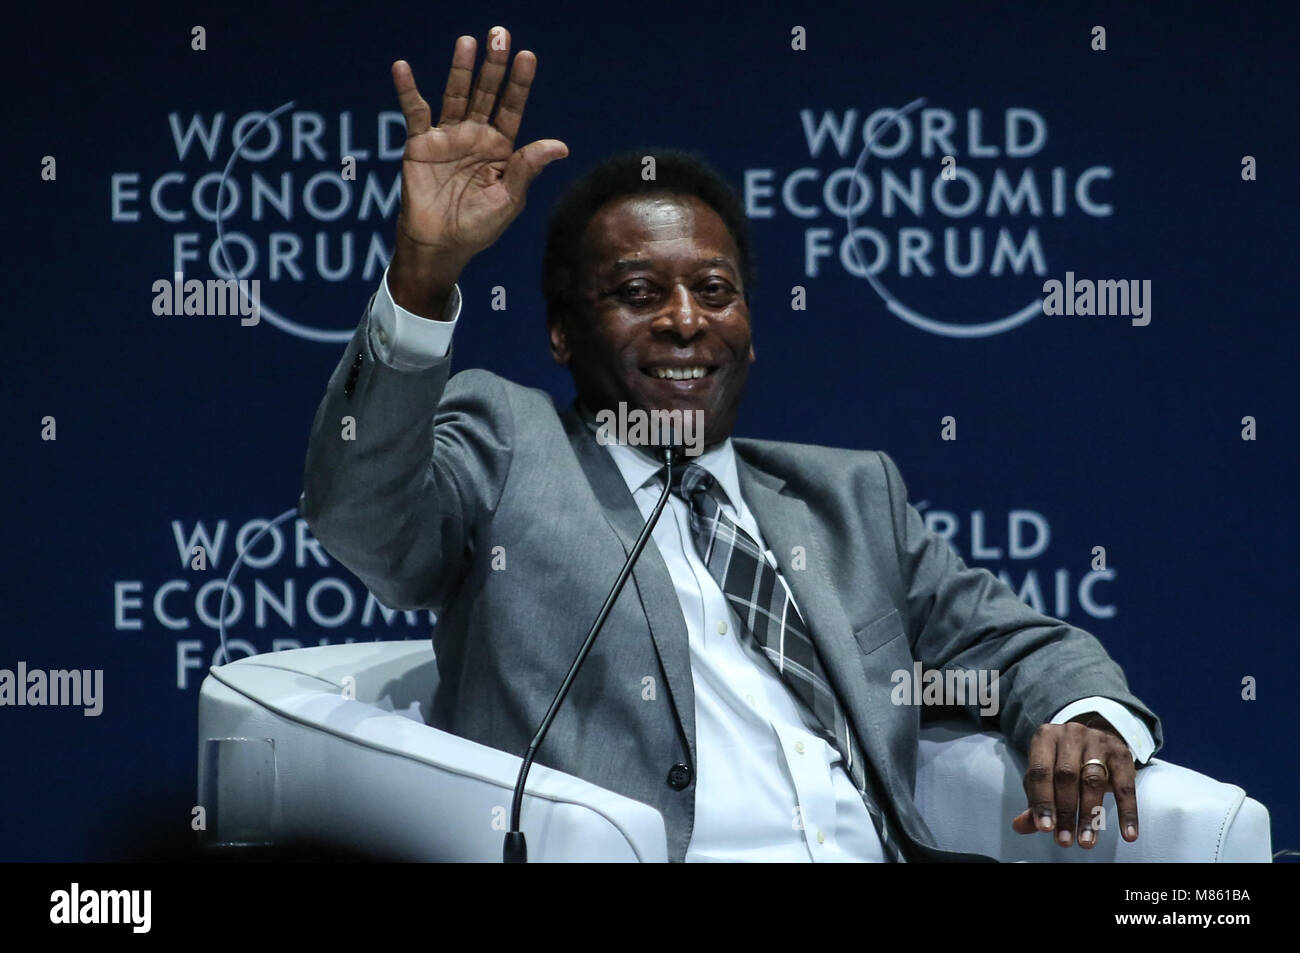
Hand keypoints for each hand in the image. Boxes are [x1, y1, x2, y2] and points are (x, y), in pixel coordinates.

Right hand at [388, 27, 567, 313]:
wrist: (441, 245)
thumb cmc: (478, 227)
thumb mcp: (509, 198)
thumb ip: (528, 168)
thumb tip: (561, 146)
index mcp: (501, 149)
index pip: (512, 108)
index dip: (519, 83)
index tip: (527, 56)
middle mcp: (475, 136)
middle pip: (486, 93)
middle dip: (494, 66)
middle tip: (500, 34)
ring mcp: (448, 137)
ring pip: (455, 95)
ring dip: (460, 69)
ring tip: (467, 42)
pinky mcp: (420, 144)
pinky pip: (414, 112)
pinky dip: (408, 90)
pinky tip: (403, 68)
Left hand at [1011, 717, 1138, 848]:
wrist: (1093, 740)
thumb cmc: (1062, 761)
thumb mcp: (1045, 776)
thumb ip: (1035, 802)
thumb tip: (1020, 826)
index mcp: (1045, 738)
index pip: (1040, 771)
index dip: (1042, 801)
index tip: (1045, 828)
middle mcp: (1071, 734)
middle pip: (1067, 776)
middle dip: (1066, 811)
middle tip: (1065, 840)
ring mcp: (1097, 741)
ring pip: (1093, 781)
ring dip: (1090, 815)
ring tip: (1086, 840)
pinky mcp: (1121, 753)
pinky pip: (1125, 787)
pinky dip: (1127, 812)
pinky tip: (1127, 834)